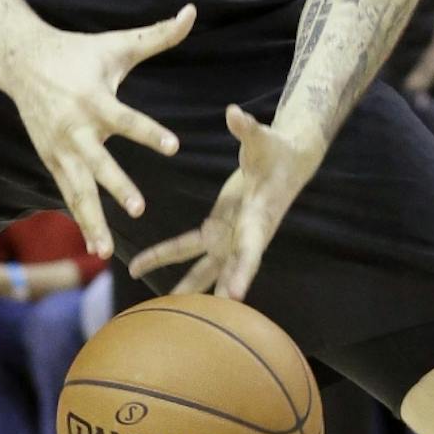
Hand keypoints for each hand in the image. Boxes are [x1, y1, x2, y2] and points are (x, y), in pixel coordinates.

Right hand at [1, 6, 194, 257]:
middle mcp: (75, 128)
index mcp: (95, 99)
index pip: (127, 119)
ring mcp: (59, 149)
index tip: (174, 146)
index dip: (150, 133)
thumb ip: (159, 35)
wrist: (21, 62)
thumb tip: (193, 12)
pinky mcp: (50, 160)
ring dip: (91, 218)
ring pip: (77, 189)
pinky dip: (79, 219)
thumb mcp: (117, 44)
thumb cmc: (79, 53)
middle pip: (98, 163)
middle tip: (139, 208)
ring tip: (105, 249)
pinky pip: (67, 194)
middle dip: (116, 186)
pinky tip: (95, 246)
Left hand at [127, 104, 317, 299]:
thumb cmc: (275, 149)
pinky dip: (169, 257)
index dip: (243, 272)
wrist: (288, 161)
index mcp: (259, 216)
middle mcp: (245, 232)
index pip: (252, 248)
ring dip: (185, 285)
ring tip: (164, 309)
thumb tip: (234, 113)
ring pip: (205, 266)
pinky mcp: (218, 227)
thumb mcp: (263, 138)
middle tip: (204, 320)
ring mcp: (230, 234)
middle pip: (229, 268)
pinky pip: (189, 248)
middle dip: (215, 292)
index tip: (235, 296)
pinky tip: (145, 269)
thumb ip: (248, 129)